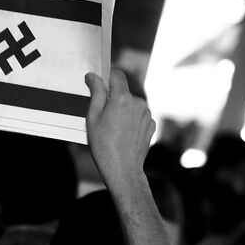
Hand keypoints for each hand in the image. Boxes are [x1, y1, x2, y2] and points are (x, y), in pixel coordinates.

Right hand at [84, 68, 154, 186]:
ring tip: (113, 129)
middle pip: (123, 92)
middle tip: (102, 116)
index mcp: (123, 98)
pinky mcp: (151, 125)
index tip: (99, 83)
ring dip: (123, 110)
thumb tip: (93, 76)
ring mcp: (147, 114)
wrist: (123, 169)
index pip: (117, 75)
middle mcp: (138, 102)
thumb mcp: (93, 117)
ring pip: (132, 104)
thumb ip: (95, 93)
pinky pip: (139, 116)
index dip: (107, 76)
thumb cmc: (104, 145)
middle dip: (113, 98)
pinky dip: (131, 120)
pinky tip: (123, 134)